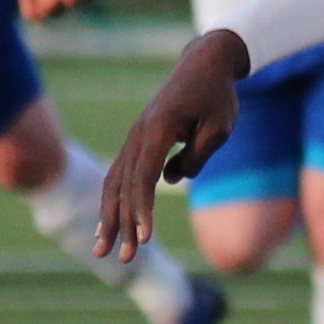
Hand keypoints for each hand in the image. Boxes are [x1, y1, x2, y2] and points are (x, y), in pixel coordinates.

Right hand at [97, 30, 248, 256]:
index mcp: (158, 129)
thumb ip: (196, 157)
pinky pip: (118, 176)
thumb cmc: (216, 96)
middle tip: (125, 260)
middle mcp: (138, 134)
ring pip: (114, 184)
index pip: (145, 178)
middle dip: (123, 226)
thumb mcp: (218, 128)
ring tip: (104, 251)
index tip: (146, 239)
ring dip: (110, 219)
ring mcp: (133, 138)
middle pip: (124, 187)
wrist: (203, 64)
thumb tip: (171, 179)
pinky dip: (112, 202)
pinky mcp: (136, 142)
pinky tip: (109, 226)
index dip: (143, 211)